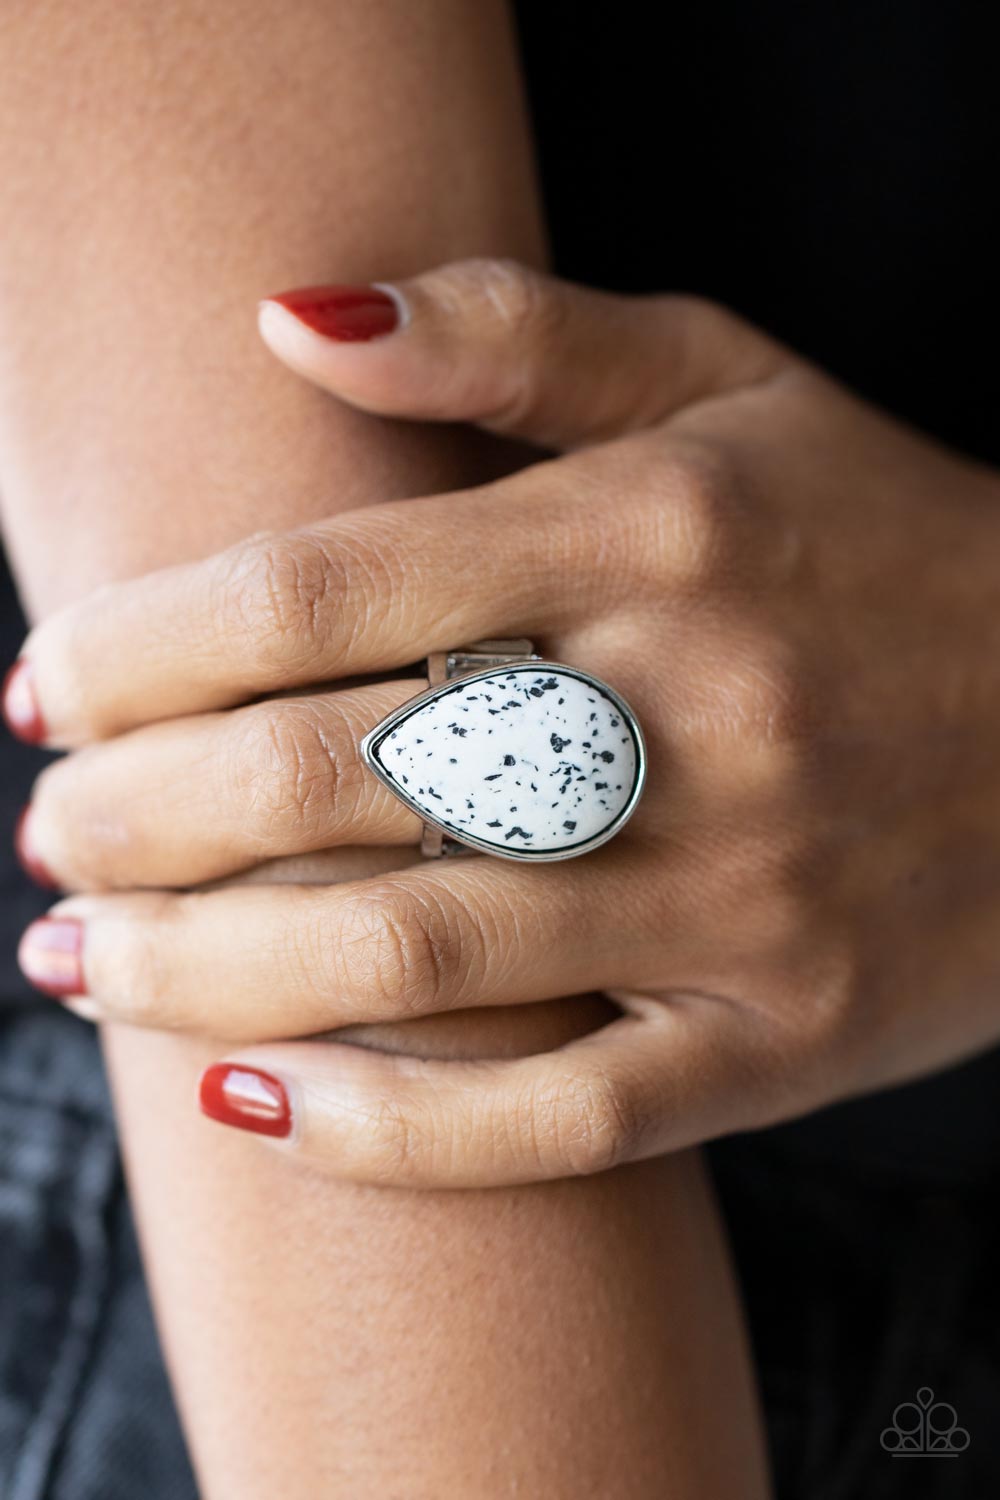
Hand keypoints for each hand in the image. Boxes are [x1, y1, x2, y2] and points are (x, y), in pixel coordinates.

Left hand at [10, 259, 999, 1186]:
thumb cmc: (881, 544)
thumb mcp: (730, 385)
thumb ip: (513, 333)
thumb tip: (290, 320)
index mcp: (659, 530)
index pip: (318, 590)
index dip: (139, 648)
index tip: (49, 690)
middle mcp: (695, 713)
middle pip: (332, 780)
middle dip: (136, 820)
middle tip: (50, 836)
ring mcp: (742, 897)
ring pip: (412, 961)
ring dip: (200, 974)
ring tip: (82, 967)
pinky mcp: (779, 1039)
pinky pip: (554, 1119)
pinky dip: (382, 1131)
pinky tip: (249, 1101)